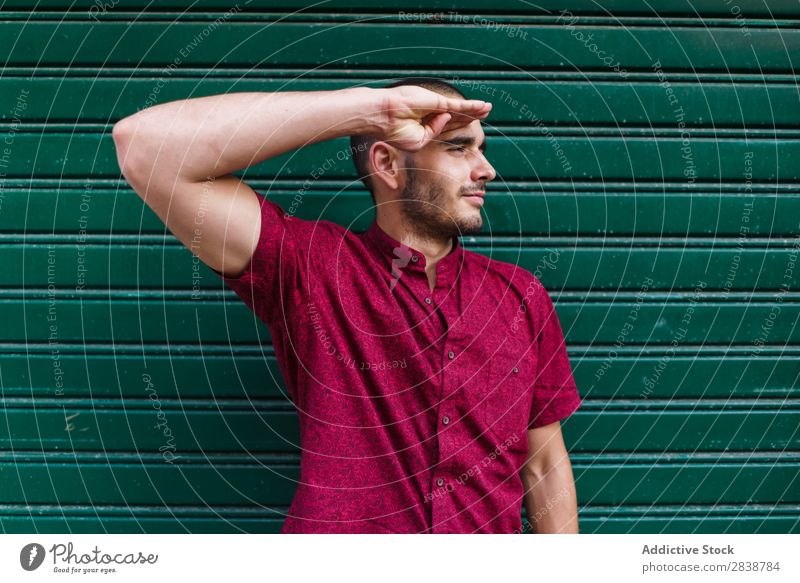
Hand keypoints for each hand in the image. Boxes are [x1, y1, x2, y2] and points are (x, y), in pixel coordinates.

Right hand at [371, 85, 491, 151]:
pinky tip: (482, 107)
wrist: (383, 116)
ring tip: (488, 109)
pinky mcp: (437, 102)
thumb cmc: (395, 131)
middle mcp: (432, 115)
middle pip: (456, 117)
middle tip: (484, 114)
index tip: (471, 126)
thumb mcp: (418, 141)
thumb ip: (435, 133)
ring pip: (460, 110)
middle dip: (471, 116)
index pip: (447, 127)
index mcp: (426, 126)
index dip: (460, 126)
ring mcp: (435, 107)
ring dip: (475, 110)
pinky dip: (472, 106)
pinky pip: (459, 106)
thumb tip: (448, 118)